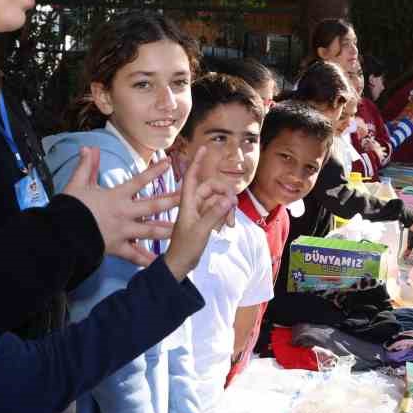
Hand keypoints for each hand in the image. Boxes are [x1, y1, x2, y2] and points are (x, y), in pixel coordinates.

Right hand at [61, 147, 179, 266]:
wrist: (62, 233)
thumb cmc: (70, 208)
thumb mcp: (77, 184)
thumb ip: (86, 166)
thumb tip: (89, 148)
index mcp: (116, 196)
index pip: (139, 181)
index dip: (154, 171)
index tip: (169, 163)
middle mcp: (125, 213)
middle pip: (153, 206)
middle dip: (173, 201)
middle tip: (190, 197)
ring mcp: (123, 232)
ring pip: (151, 231)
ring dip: (168, 229)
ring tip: (184, 228)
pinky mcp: (117, 248)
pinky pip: (135, 256)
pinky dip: (148, 260)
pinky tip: (161, 262)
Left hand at [161, 145, 236, 280]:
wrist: (180, 265)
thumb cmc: (184, 248)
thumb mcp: (201, 231)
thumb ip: (214, 215)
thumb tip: (228, 199)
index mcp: (187, 202)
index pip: (191, 176)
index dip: (197, 161)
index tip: (204, 147)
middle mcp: (193, 203)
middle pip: (212, 188)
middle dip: (225, 195)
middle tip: (232, 209)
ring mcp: (199, 211)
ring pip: (218, 199)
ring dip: (227, 208)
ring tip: (229, 224)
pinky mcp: (204, 220)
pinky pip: (218, 210)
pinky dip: (224, 215)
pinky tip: (226, 227)